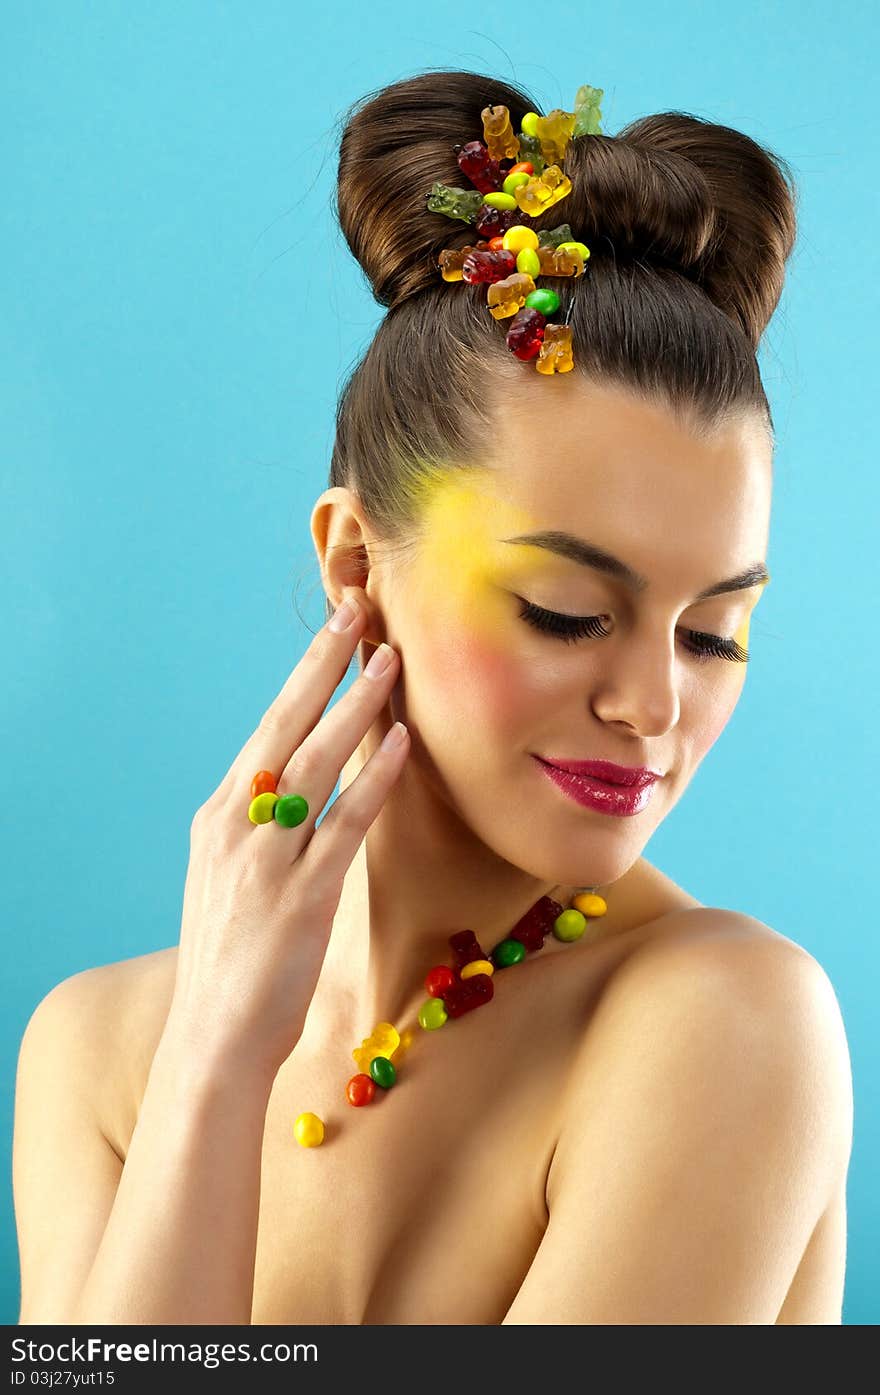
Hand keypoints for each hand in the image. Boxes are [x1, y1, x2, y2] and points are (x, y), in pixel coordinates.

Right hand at [166, 592, 407, 1080]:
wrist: (213, 1035)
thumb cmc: (230, 957)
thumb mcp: (228, 875)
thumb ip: (258, 825)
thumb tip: (295, 784)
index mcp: (219, 814)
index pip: (268, 727)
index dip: (305, 676)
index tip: (334, 630)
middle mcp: (237, 823)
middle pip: (285, 726)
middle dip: (323, 664)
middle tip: (356, 610)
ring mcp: (267, 857)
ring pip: (317, 763)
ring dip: (356, 708)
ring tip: (390, 662)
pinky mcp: (303, 895)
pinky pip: (344, 823)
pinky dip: (374, 779)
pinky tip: (400, 745)